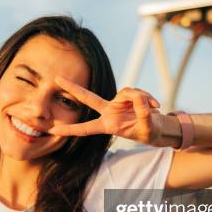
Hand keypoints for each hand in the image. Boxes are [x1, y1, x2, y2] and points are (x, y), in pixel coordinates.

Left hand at [47, 76, 163, 144]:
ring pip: (127, 92)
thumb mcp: (148, 127)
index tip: (53, 130)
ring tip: (154, 108)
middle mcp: (109, 112)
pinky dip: (147, 97)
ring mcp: (117, 102)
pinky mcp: (127, 96)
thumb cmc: (149, 132)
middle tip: (56, 78)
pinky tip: (155, 105)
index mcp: (108, 125)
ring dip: (143, 99)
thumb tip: (138, 98)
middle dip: (73, 88)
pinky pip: (136, 91)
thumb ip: (143, 114)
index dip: (71, 129)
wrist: (157, 128)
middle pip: (88, 98)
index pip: (86, 128)